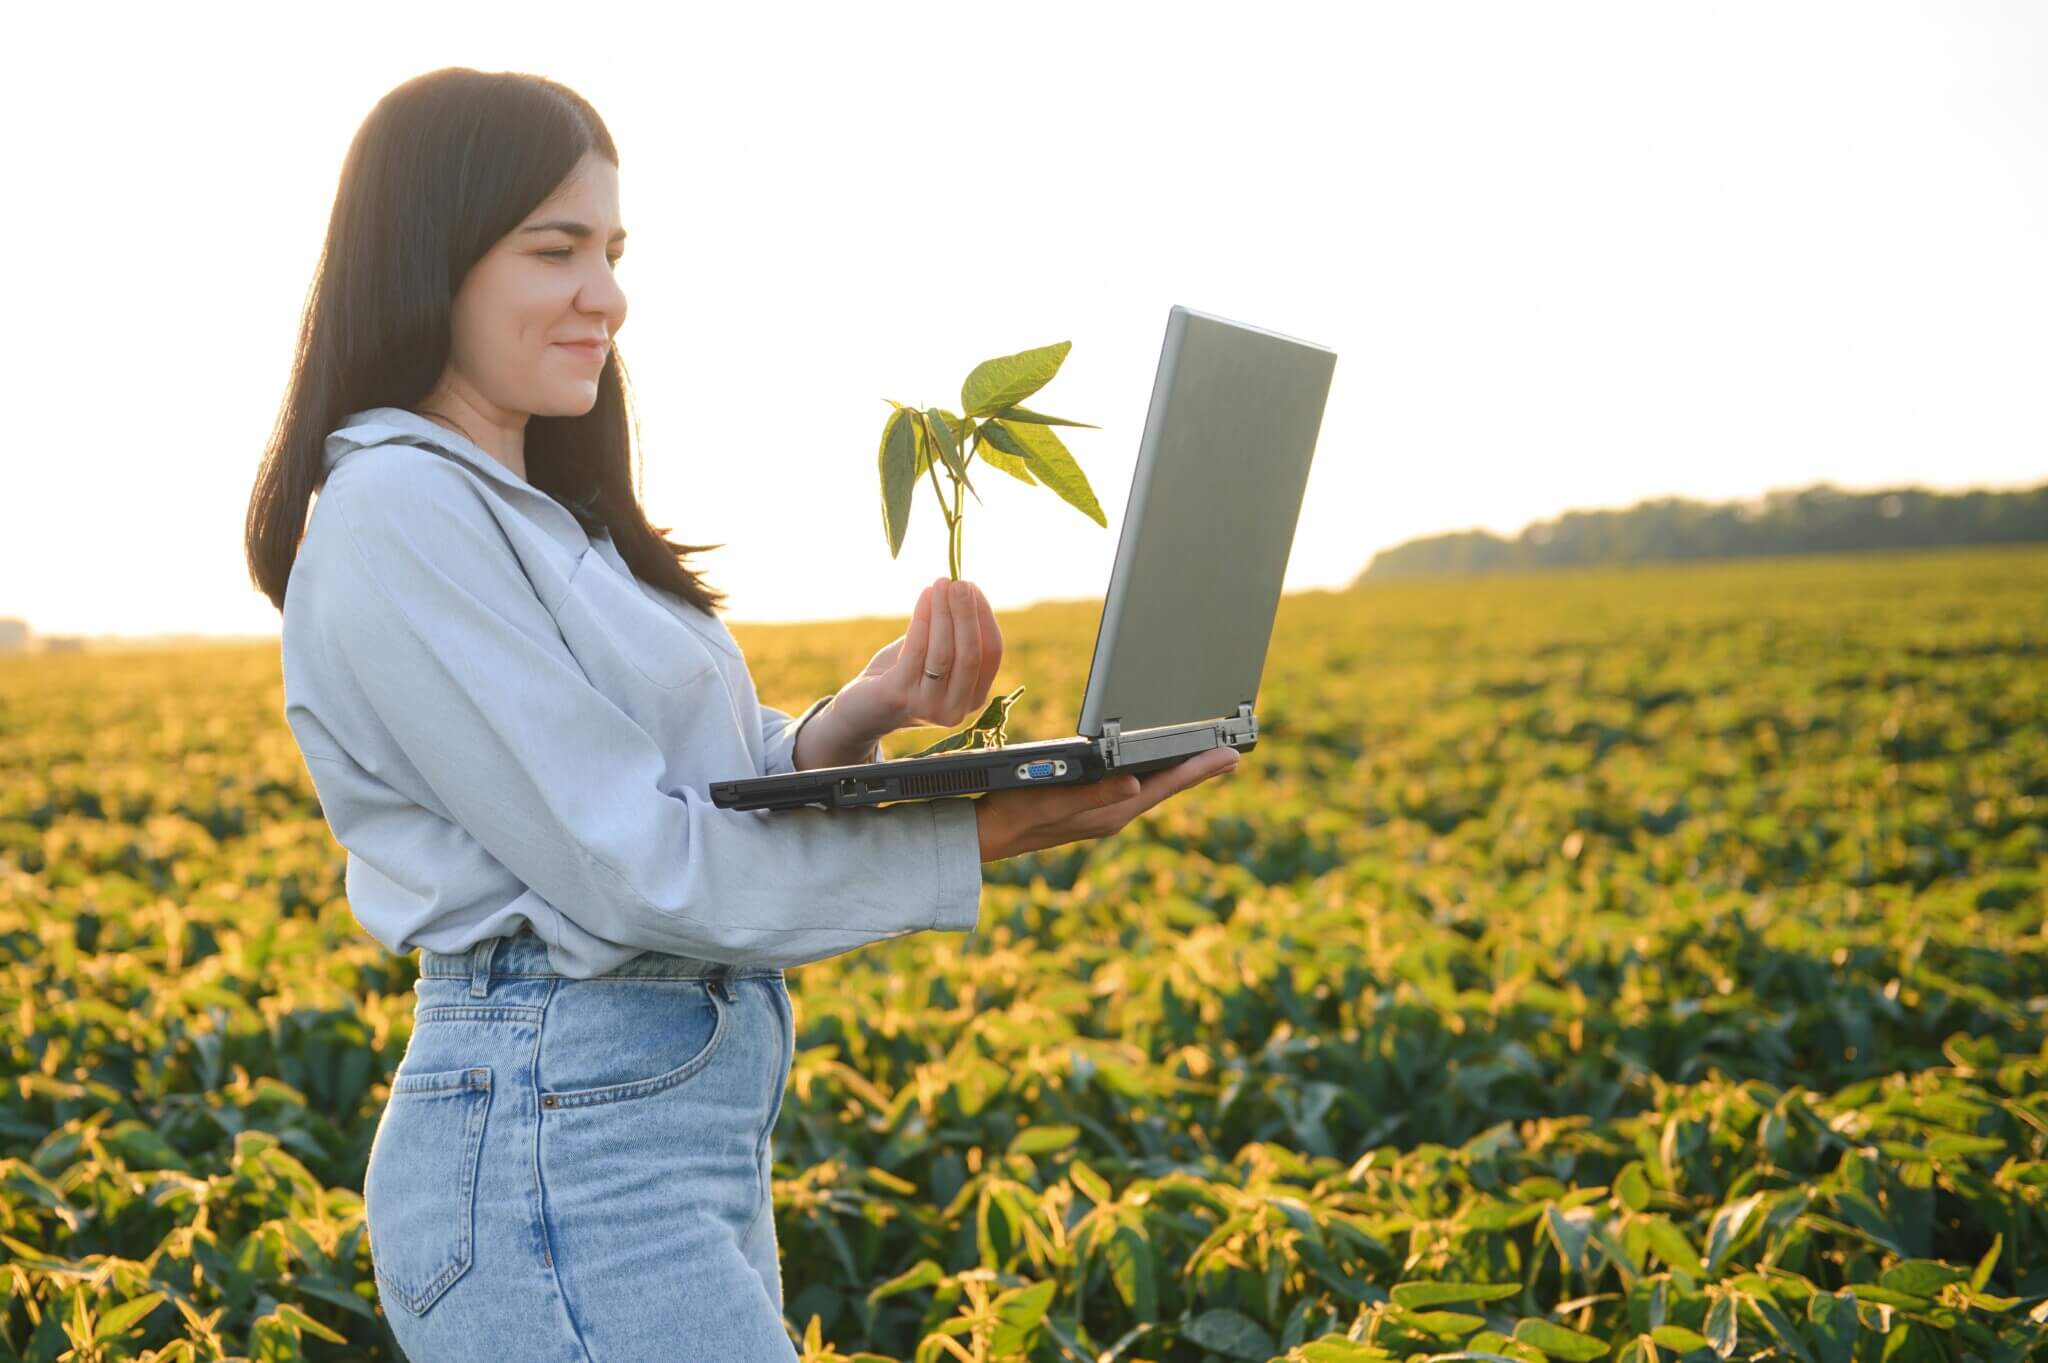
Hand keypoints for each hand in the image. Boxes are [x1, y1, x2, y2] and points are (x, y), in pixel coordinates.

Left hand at [827, 577, 1003, 744]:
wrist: (862, 711)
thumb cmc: (901, 676)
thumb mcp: (933, 657)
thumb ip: (951, 633)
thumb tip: (964, 588)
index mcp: (974, 697)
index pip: (991, 653)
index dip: (984, 617)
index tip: (973, 587)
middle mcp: (956, 708)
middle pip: (971, 654)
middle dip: (966, 614)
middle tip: (960, 582)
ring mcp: (929, 707)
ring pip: (944, 653)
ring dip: (943, 613)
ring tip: (940, 583)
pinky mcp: (900, 697)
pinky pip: (916, 652)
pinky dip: (922, 620)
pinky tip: (924, 597)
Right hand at [972, 745, 1241, 861]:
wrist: (987, 836)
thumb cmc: (1017, 812)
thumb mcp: (1056, 800)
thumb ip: (1097, 793)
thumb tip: (1138, 782)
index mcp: (1114, 811)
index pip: (1167, 784)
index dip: (1200, 768)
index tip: (1231, 755)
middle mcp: (1115, 815)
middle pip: (1167, 787)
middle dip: (1198, 769)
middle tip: (1231, 756)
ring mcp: (1104, 815)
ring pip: (1152, 789)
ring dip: (1178, 772)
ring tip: (1202, 760)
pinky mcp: (1091, 811)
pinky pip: (1134, 792)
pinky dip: (1153, 777)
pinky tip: (1153, 772)